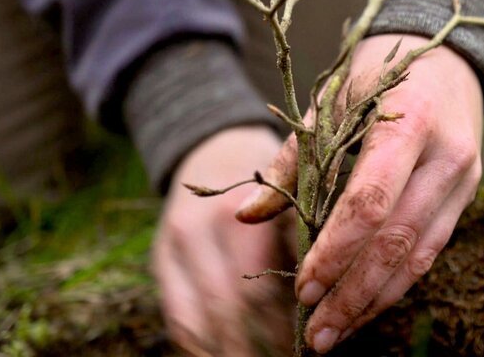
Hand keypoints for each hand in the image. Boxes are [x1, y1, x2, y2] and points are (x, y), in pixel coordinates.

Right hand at [152, 126, 295, 355]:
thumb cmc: (268, 176)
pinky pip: (177, 317)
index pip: (257, 288)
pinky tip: (225, 354)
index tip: (307, 342)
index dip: (282, 324)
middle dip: (258, 344)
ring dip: (229, 349)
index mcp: (233, 215)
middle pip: (227, 308)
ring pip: (197, 319)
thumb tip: (322, 296)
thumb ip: (301, 237)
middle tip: (289, 356)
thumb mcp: (289, 192)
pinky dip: (202, 344)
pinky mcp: (161, 263)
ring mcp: (171, 249)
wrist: (215, 148)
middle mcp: (196, 233)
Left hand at [238, 34, 483, 352]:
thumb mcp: (332, 104)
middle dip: (353, 293)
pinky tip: (366, 305)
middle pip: (397, 240)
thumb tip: (245, 216)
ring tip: (336, 333)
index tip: (303, 288)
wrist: (447, 59)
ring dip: (375, 300)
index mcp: (410, 121)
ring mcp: (463, 180)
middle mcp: (446, 156)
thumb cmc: (378, 76)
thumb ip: (293, 160)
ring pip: (419, 256)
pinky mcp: (466, 197)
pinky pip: (430, 250)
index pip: (371, 201)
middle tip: (316, 335)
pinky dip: (397, 283)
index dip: (336, 250)